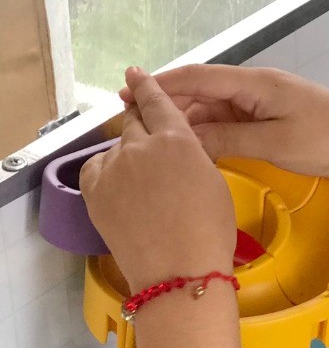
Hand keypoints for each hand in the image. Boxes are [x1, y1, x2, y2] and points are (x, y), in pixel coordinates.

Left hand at [82, 67, 235, 293]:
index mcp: (178, 140)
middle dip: (141, 129)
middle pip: (135, 123)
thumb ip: (191, 155)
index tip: (134, 74)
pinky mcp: (94, 189)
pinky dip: (108, 173)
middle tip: (151, 150)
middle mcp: (142, 145)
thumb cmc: (209, 235)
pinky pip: (98, 168)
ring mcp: (115, 166)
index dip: (146, 86)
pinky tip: (123, 191)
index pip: (157, 102)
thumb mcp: (214, 183)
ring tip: (145, 189)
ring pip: (118, 148)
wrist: (180, 273)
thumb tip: (173, 149)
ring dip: (129, 158)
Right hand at [120, 64, 328, 186]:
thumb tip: (187, 138)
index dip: (160, 85)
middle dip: (169, 105)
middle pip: (202, 92)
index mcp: (255, 83)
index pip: (197, 77)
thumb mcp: (274, 142)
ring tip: (157, 138)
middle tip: (134, 122)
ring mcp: (266, 107)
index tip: (128, 92)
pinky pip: (234, 125)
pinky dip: (212, 134)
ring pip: (217, 111)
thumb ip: (228, 138)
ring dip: (189, 122)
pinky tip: (196, 149)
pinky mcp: (276, 125)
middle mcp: (257, 89)